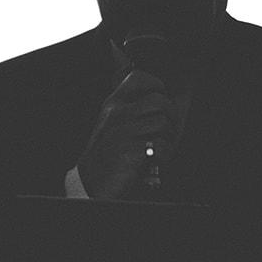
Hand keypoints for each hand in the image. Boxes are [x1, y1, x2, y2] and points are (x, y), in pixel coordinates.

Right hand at [76, 67, 174, 201]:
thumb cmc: (105, 155)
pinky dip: (165, 155)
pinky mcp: (131, 152)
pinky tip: (156, 160)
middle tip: (167, 129)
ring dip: (169, 138)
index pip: (138, 79)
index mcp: (113, 105)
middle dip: (171, 116)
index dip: (157, 85)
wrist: (90, 182)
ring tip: (161, 147)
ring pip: (163, 123)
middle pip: (160, 101)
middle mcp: (118, 115)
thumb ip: (132, 112)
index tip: (161, 95)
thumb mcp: (112, 125)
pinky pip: (161, 146)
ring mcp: (124, 133)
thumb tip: (164, 102)